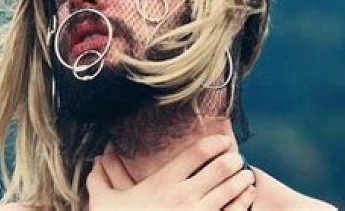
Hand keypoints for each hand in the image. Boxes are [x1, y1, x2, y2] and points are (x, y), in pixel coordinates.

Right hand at [86, 135, 255, 209]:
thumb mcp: (105, 204)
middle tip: (236, 158)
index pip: (196, 153)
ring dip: (242, 179)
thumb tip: (97, 161)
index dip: (215, 143)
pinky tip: (247, 196)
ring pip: (230, 188)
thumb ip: (101, 181)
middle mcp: (183, 196)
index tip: (223, 141)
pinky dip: (244, 201)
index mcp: (162, 183)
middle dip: (232, 160)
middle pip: (220, 168)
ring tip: (246, 176)